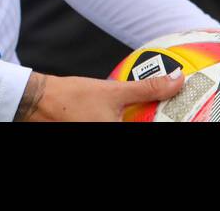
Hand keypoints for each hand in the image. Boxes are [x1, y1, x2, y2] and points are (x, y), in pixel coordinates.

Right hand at [16, 69, 185, 121]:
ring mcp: (102, 136)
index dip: (170, 120)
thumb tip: (176, 79)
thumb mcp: (112, 91)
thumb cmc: (71, 99)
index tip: (182, 115)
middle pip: (142, 125)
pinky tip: (133, 112)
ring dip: (141, 116)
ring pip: (130, 125)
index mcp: (119, 135)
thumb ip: (147, 89)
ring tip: (157, 110)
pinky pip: (118, 126)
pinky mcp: (92, 132)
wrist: (37, 102)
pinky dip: (127, 119)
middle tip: (172, 110)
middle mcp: (112, 139)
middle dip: (157, 118)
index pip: (156, 128)